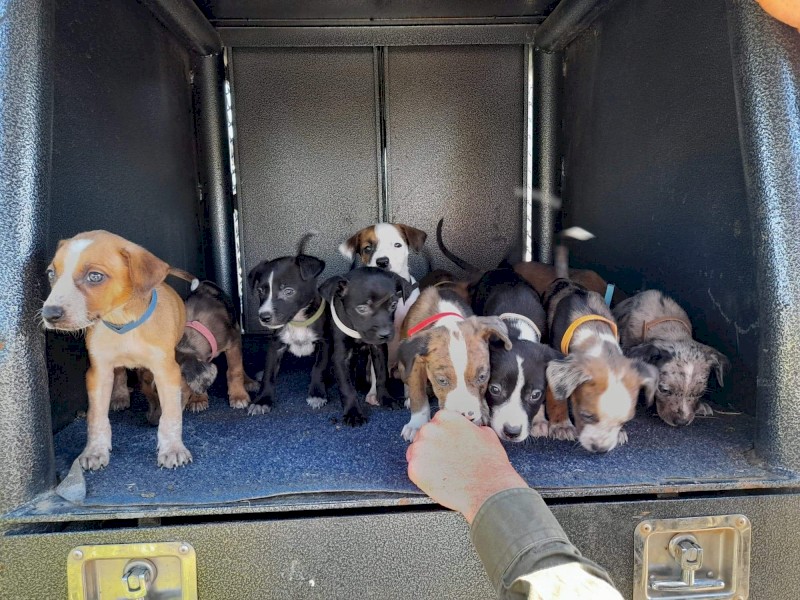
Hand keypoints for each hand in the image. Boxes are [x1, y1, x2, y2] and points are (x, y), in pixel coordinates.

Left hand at [406, 410, 527, 523]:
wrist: (489, 490)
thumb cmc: (490, 465)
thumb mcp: (486, 434)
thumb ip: (469, 427)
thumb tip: (466, 430)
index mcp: (446, 418)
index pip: (437, 422)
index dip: (443, 435)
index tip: (447, 444)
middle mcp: (430, 430)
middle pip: (424, 436)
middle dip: (432, 447)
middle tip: (445, 459)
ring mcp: (420, 449)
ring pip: (416, 452)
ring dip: (426, 460)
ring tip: (442, 471)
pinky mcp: (415, 469)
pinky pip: (414, 470)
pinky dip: (423, 476)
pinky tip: (437, 480)